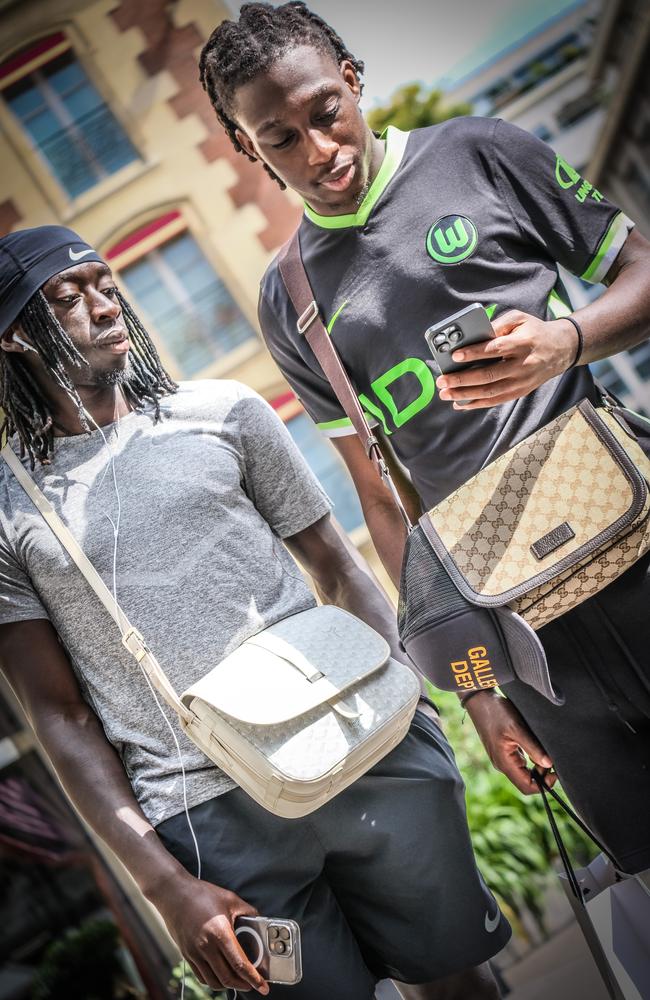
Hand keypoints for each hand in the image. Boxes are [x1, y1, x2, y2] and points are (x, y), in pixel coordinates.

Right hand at [153, 872, 268, 993]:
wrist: (173, 893)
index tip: (262, 986)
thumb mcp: (230, 899)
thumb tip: (259, 920)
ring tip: (238, 981)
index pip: (239, 964)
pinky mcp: (186, 955)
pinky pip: (201, 976)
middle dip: (243, 985)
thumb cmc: (201, 894)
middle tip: (253, 984)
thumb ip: (247, 911)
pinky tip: (220, 976)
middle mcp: (206, 947)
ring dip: (228, 985)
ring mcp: (194, 953)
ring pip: (213, 982)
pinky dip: (213, 981)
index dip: (253, 978)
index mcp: (220, 933)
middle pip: (227, 978)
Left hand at [436, 311, 579, 408]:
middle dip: (462, 379)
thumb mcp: (519, 319)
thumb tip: (476, 334)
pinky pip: (495, 400)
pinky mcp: (520, 392)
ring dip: (465, 395)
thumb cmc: (534, 332)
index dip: (475, 353)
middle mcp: (522, 365)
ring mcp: (521, 382)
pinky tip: (459, 403)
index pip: (495, 349)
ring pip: (490, 392)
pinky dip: (476, 403)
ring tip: (445, 393)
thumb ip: (498, 324)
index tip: (455, 355)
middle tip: (442, 380)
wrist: (561, 350)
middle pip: (489, 375)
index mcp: (522, 343)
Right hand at [464, 690, 556, 794]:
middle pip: (526, 781)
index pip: (526, 786)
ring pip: (523, 772)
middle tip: (552, 758)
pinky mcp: (503, 751)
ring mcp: (501, 758)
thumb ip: (532, 748)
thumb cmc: (496, 712)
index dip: (543, 785)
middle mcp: (502, 764)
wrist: (479, 699)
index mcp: (504, 762)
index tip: (555, 772)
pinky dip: (531, 759)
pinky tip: (535, 747)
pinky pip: (519, 763)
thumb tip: (549, 765)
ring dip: (537, 766)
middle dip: (542, 775)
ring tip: (545, 751)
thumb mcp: (516, 728)